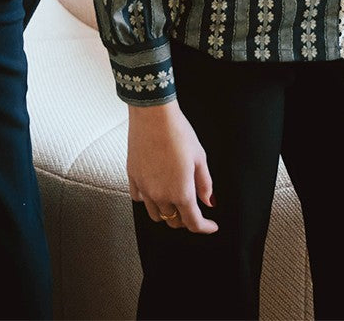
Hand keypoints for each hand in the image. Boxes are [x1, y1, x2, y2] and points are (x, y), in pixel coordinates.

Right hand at [126, 100, 217, 233]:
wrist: (153, 115)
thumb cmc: (177, 132)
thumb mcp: (200, 157)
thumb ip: (205, 183)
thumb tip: (209, 201)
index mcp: (181, 193)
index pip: (194, 223)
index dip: (205, 227)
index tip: (211, 225)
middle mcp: (161, 195)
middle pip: (174, 221)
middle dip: (186, 219)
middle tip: (193, 208)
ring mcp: (144, 188)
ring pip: (156, 214)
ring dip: (167, 212)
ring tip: (173, 200)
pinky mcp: (132, 177)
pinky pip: (139, 199)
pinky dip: (148, 200)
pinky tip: (154, 189)